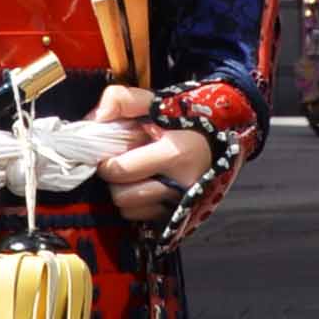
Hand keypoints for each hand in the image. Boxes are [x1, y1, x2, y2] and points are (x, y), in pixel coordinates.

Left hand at [93, 80, 209, 231]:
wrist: (219, 137)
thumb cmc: (182, 119)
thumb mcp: (155, 101)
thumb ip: (122, 100)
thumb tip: (99, 117)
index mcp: (174, 153)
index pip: (121, 170)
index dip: (105, 163)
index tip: (108, 154)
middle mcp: (180, 184)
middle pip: (122, 195)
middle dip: (114, 180)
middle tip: (119, 165)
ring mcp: (181, 203)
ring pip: (130, 210)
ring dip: (124, 194)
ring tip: (132, 176)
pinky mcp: (180, 214)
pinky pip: (144, 219)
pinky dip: (138, 205)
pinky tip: (145, 186)